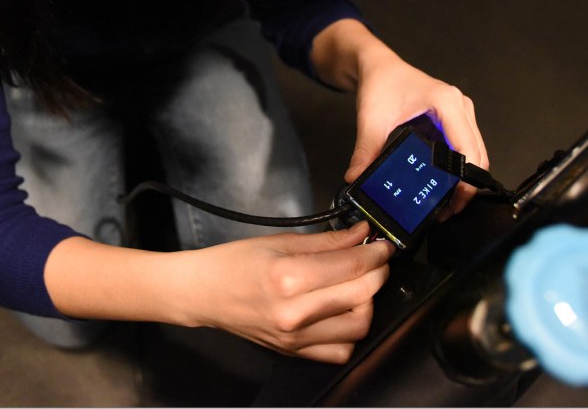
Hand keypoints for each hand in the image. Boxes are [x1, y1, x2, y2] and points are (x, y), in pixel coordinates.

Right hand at [182, 221, 395, 363]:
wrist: (204, 292)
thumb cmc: (234, 264)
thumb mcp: (280, 241)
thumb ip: (327, 241)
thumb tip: (360, 235)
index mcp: (288, 277)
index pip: (352, 267)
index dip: (377, 253)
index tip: (383, 245)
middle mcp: (294, 312)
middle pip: (362, 296)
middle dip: (378, 273)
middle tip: (376, 260)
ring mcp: (295, 337)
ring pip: (358, 328)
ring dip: (367, 304)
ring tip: (357, 287)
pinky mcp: (294, 352)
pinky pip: (339, 351)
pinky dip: (350, 333)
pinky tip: (341, 312)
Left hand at [346, 49, 487, 215]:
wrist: (379, 66)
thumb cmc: (380, 83)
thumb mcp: (371, 118)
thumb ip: (366, 149)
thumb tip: (356, 177)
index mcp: (446, 102)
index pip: (467, 148)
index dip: (466, 179)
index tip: (455, 202)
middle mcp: (460, 106)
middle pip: (477, 154)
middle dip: (468, 185)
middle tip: (449, 211)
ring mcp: (461, 112)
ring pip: (475, 153)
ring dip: (465, 178)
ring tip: (447, 203)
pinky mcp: (455, 120)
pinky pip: (465, 148)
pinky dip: (459, 168)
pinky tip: (443, 184)